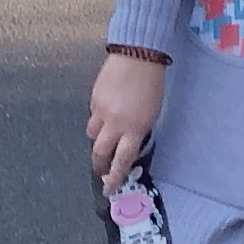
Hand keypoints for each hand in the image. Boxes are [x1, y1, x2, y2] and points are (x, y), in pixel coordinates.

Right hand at [88, 52, 165, 188]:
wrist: (137, 55)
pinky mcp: (93, 98)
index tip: (109, 187)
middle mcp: (115, 122)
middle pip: (100, 152)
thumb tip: (127, 143)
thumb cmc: (151, 84)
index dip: (114, 177)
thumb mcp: (151, 113)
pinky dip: (98, 118)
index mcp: (135, 128)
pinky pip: (92, 115)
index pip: (122, 161)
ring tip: (104, 137)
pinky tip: (106, 111)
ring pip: (92, 134)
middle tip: (100, 171)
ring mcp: (101, 110)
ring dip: (97, 140)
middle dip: (99, 165)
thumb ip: (138, 131)